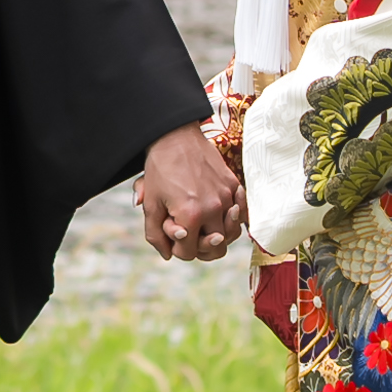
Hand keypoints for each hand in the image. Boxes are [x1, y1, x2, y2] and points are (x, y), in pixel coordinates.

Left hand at [135, 124, 243, 262]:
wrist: (175, 136)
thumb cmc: (160, 169)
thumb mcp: (151, 203)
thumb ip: (155, 234)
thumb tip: (168, 255)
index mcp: (190, 216)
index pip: (189, 252)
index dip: (177, 247)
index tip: (171, 230)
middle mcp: (213, 208)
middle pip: (216, 249)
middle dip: (200, 246)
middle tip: (189, 233)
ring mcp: (227, 196)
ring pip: (231, 234)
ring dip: (218, 235)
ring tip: (204, 225)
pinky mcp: (233, 185)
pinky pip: (240, 213)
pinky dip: (232, 219)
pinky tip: (219, 213)